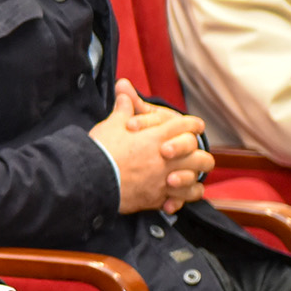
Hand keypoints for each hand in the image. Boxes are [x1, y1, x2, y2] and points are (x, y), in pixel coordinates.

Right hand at [88, 80, 211, 212]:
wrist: (90, 178)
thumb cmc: (101, 149)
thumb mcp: (111, 124)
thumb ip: (124, 108)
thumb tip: (124, 90)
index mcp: (158, 137)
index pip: (188, 126)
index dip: (193, 124)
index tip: (195, 126)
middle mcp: (166, 160)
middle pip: (200, 157)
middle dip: (199, 154)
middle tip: (193, 155)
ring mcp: (163, 181)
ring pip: (193, 181)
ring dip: (193, 178)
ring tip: (187, 177)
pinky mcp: (155, 199)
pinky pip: (178, 200)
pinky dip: (179, 199)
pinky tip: (175, 198)